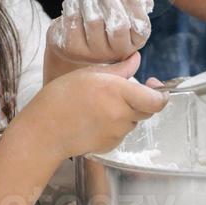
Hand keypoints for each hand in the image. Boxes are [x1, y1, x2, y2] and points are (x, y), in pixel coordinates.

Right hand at [26, 68, 168, 158]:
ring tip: (100, 105)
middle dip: (141, 100)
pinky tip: (94, 119)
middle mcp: (122, 114)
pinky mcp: (111, 145)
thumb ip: (118, 69)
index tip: (153, 85)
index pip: (157, 100)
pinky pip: (121, 132)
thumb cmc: (60, 98)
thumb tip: (136, 59)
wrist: (44, 131)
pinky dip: (115, 125)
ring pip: (133, 120)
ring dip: (126, 112)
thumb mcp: (88, 74)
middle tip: (120, 92)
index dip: (161, 94)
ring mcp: (117, 133)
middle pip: (148, 110)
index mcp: (118, 92)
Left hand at [48, 0, 153, 65]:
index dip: (132, 2)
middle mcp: (117, 52)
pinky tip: (75, 3)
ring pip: (94, 20)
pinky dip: (73, 5)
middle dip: (110, 0)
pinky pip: (73, 21)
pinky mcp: (73, 49)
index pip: (141, 25)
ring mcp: (94, 54)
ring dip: (90, 0)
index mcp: (135, 41)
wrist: (76, 39)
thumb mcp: (126, 9)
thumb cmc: (106, 18)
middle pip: (118, 25)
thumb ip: (139, 1)